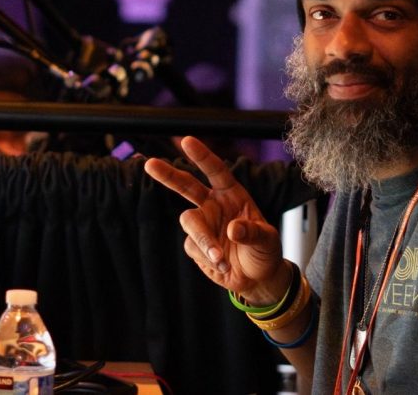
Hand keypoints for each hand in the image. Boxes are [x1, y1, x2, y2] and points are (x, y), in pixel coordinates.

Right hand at [144, 136, 287, 300]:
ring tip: (219, 258)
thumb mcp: (267, 240)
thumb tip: (232, 229)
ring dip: (203, 239)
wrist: (256, 278)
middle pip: (186, 185)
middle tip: (150, 163)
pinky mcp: (195, 245)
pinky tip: (223, 266)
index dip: (202, 156)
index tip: (186, 141)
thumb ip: (252, 232)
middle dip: (168, 175)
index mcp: (232, 193)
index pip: (216, 171)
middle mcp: (213, 204)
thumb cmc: (264, 251)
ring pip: (189, 222)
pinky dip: (207, 257)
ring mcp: (202, 224)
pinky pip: (193, 246)